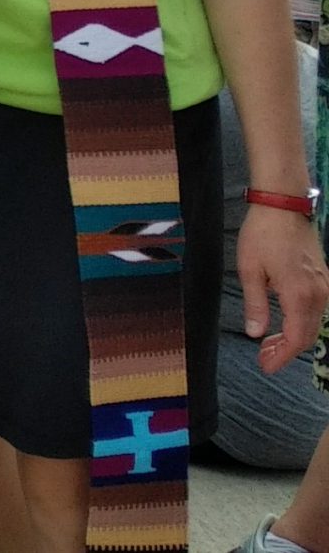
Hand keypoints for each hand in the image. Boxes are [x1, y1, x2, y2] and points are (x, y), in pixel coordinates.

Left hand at [238, 204, 328, 373]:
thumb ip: (255, 304)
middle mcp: (319, 294)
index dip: (282, 357)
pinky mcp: (323, 278)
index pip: (297, 339)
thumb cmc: (262, 235)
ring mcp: (324, 285)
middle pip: (308, 335)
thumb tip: (255, 333)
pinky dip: (302, 322)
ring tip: (269, 344)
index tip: (266, 366)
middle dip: (287, 351)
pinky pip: (316, 309)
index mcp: (299, 294)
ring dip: (294, 337)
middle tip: (264, 358)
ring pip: (313, 323)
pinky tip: (284, 323)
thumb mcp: (250, 270)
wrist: (284, 206)